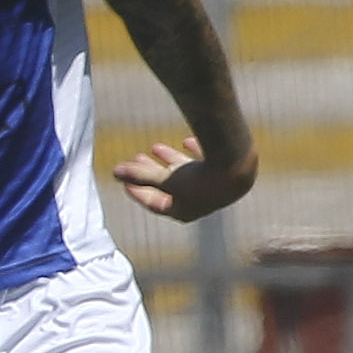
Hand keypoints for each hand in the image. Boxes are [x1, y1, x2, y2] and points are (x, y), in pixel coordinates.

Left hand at [115, 137, 256, 221]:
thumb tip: (114, 172)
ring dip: (170, 160)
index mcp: (183, 211)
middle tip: (136, 157)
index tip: (122, 177)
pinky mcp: (226, 173)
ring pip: (186, 173)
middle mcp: (199, 202)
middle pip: (168, 187)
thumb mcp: (164, 179)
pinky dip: (195, 152)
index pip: (153, 203)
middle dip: (150, 172)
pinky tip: (186, 141)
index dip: (136, 189)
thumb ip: (140, 175)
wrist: (238, 167)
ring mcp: (213, 188)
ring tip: (155, 146)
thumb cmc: (199, 178)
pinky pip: (206, 163)